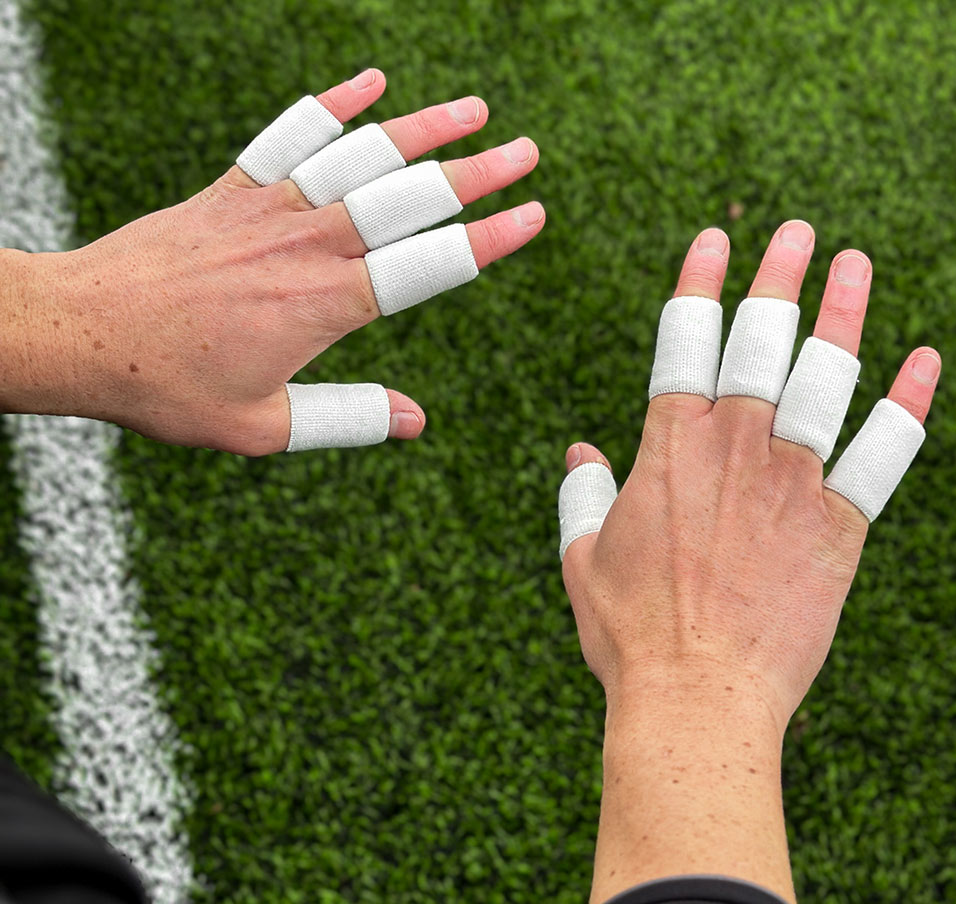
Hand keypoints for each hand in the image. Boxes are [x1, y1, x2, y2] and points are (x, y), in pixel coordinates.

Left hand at [7, 69, 542, 454]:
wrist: (79, 331)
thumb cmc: (168, 386)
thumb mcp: (263, 425)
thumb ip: (347, 419)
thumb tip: (418, 422)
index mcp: (325, 302)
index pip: (428, 263)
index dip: (488, 239)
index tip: (534, 217)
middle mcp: (307, 242)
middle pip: (409, 196)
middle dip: (477, 173)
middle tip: (529, 153)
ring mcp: (269, 207)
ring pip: (361, 154)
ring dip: (423, 128)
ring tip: (475, 108)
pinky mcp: (233, 190)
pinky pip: (291, 134)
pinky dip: (333, 106)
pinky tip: (372, 83)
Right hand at [559, 221, 940, 732]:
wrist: (698, 697)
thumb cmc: (630, 634)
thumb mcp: (583, 559)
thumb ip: (582, 496)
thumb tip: (579, 453)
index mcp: (669, 449)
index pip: (687, 340)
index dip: (701, 282)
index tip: (716, 239)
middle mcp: (736, 448)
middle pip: (763, 339)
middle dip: (779, 275)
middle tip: (798, 232)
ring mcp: (794, 482)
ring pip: (827, 376)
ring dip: (844, 311)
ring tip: (855, 262)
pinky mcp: (841, 526)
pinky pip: (884, 453)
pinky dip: (908, 403)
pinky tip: (925, 360)